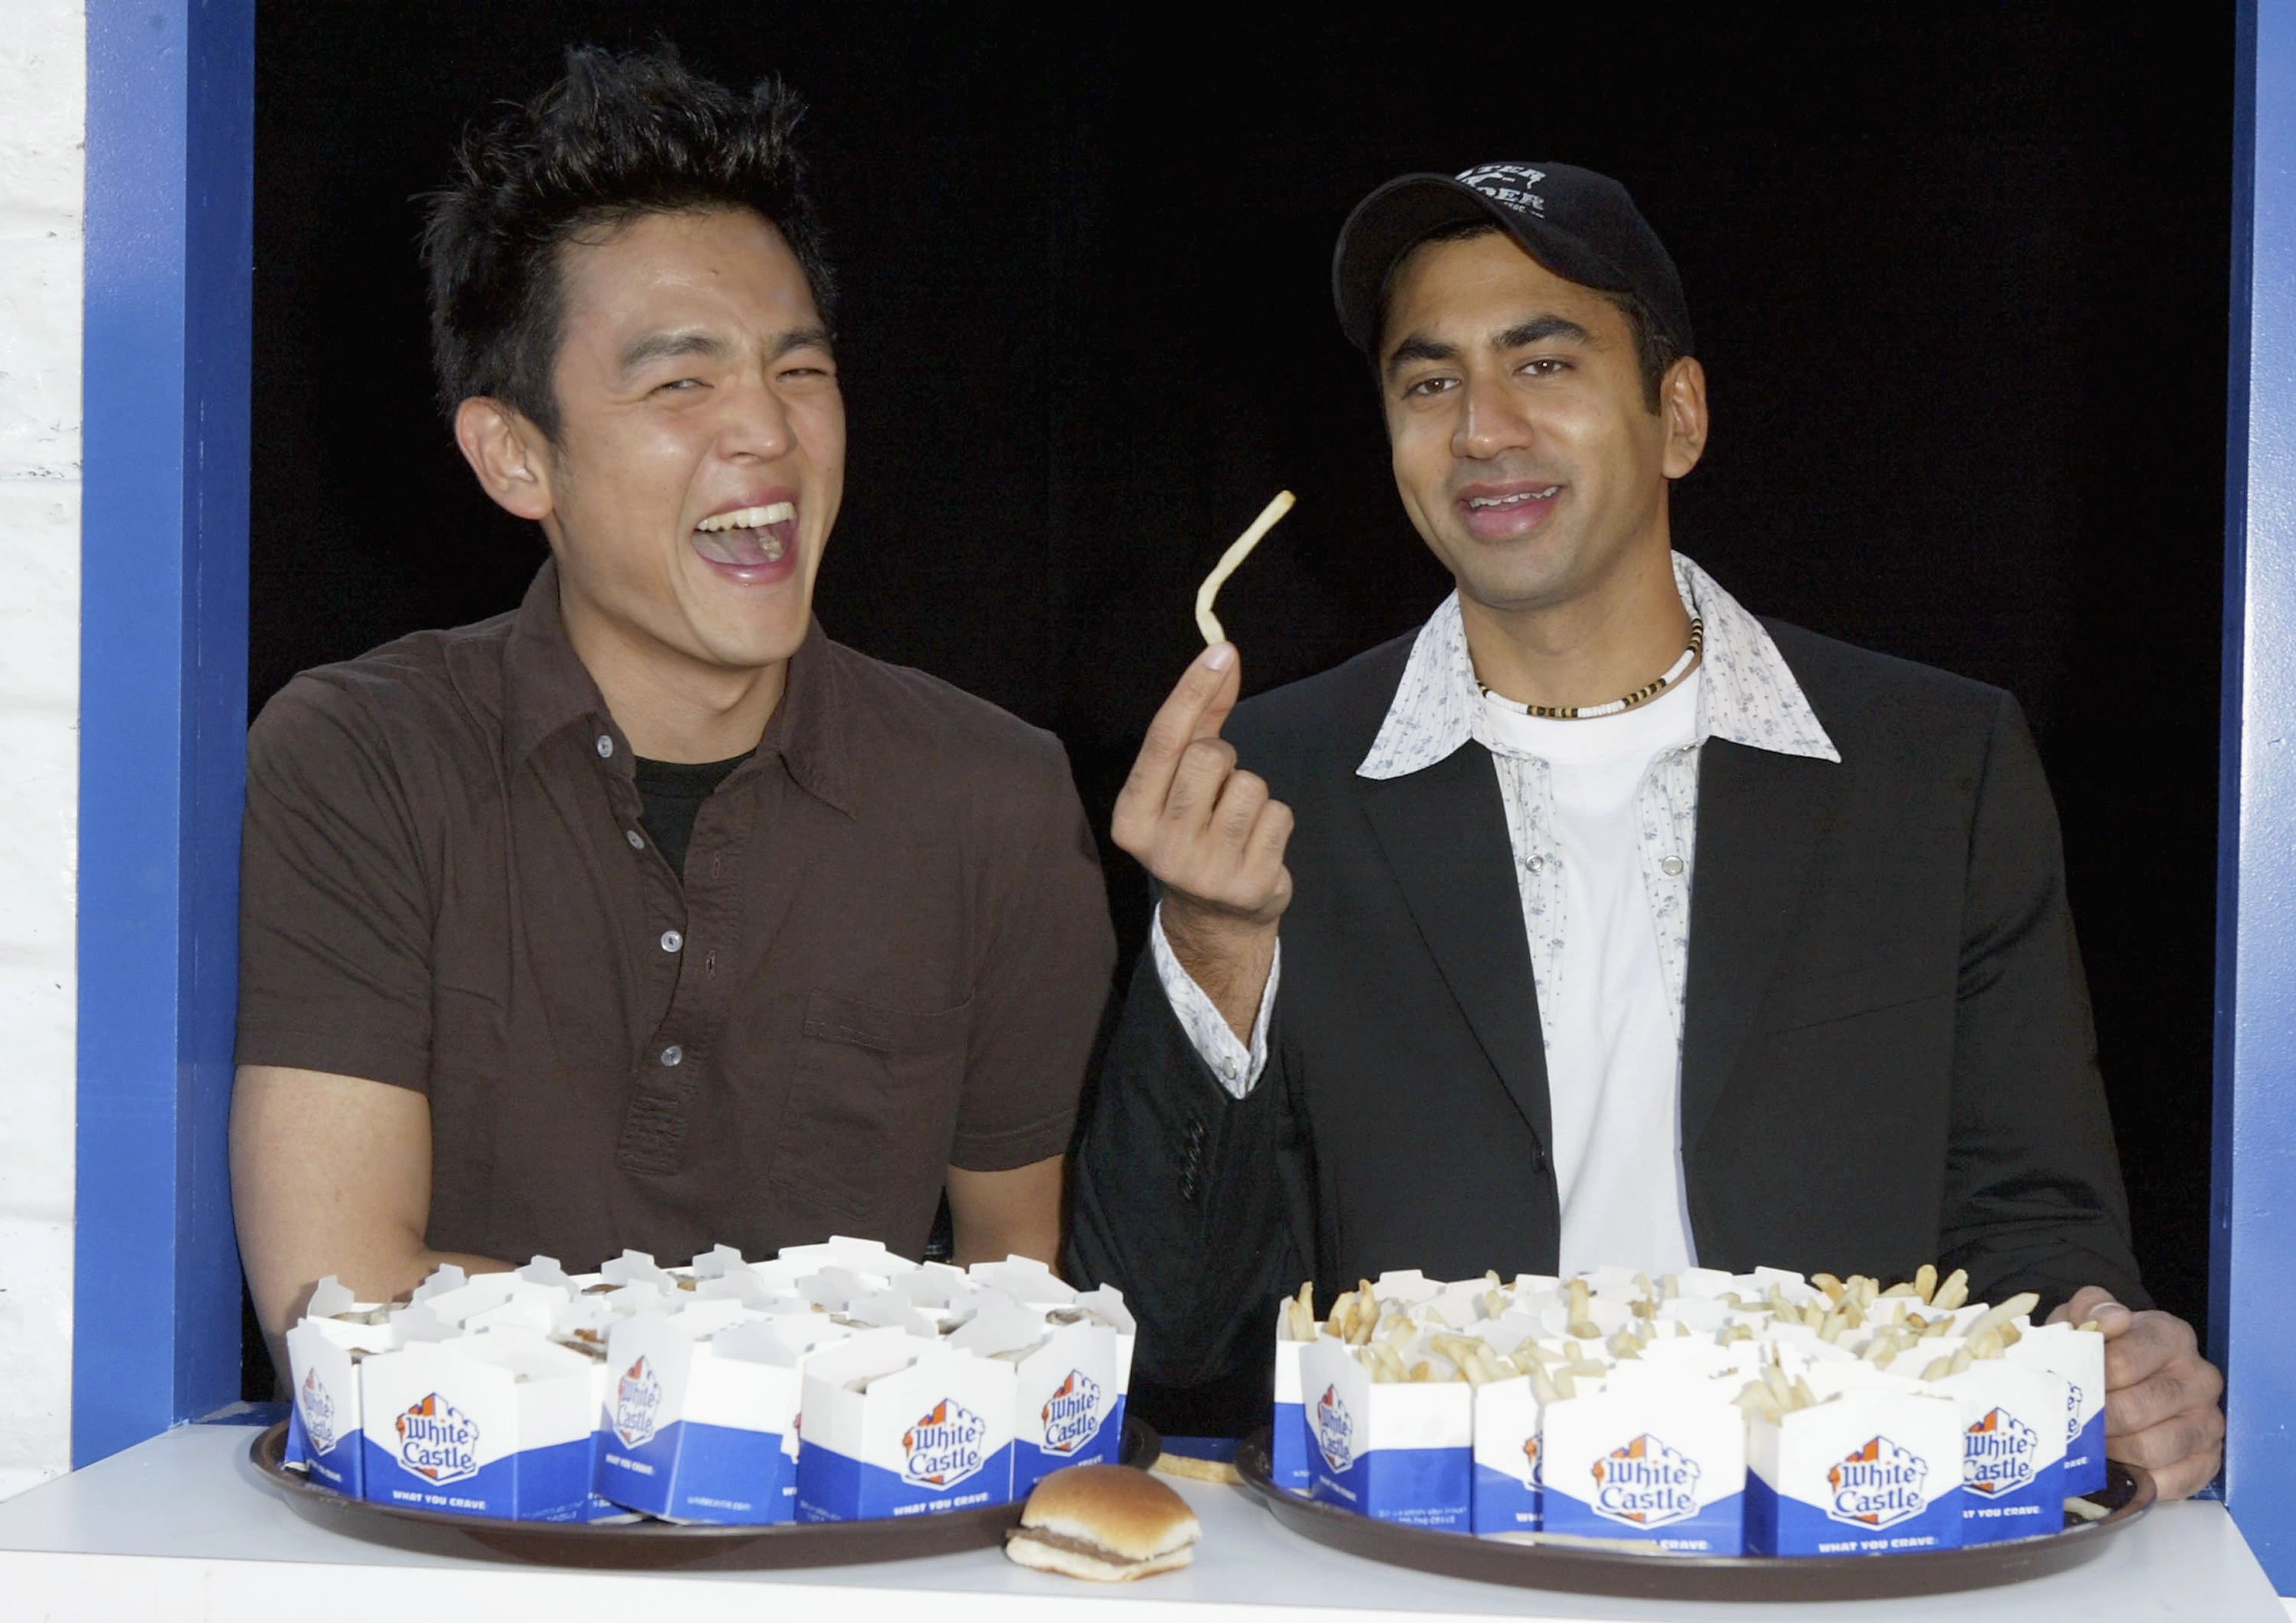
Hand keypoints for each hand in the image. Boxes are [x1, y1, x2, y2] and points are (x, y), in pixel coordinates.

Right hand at [1112, 643, 1293, 1034]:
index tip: (1221, 652)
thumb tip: (1223, 654)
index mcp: (1131, 817)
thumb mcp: (1181, 782)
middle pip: (1208, 757)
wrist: (1215, 918)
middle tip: (1217, 788)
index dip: (1193, 692)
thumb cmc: (1196, 830)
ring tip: (1238, 821)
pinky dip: (1276, 820)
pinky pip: (1279, 815)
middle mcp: (1160, 846)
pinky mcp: (1248, 885)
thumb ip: (1200, 719)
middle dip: (1223, 758)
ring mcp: (1205, 870)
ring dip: (1253, 793)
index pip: (1164, 741)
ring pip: (1249, 785)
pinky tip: (1257, 843)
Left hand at [2049, 1286, 2223, 1499]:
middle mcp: (2200, 1378)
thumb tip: (2112, 1321)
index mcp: (2171, 1336)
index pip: (2120, 1363)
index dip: (2085, 1381)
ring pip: (2150, 1448)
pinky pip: (2170, 1481)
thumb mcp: (2085, 1317)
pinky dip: (2135, 1480)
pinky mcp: (2208, 1460)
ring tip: (2086, 1446)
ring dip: (2110, 1452)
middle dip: (2092, 1421)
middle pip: (2133, 1410)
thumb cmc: (2099, 1347)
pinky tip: (2113, 1468)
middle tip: (2067, 1425)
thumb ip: (2092, 1310)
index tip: (2064, 1388)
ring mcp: (2208, 1421)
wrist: (2123, 1378)